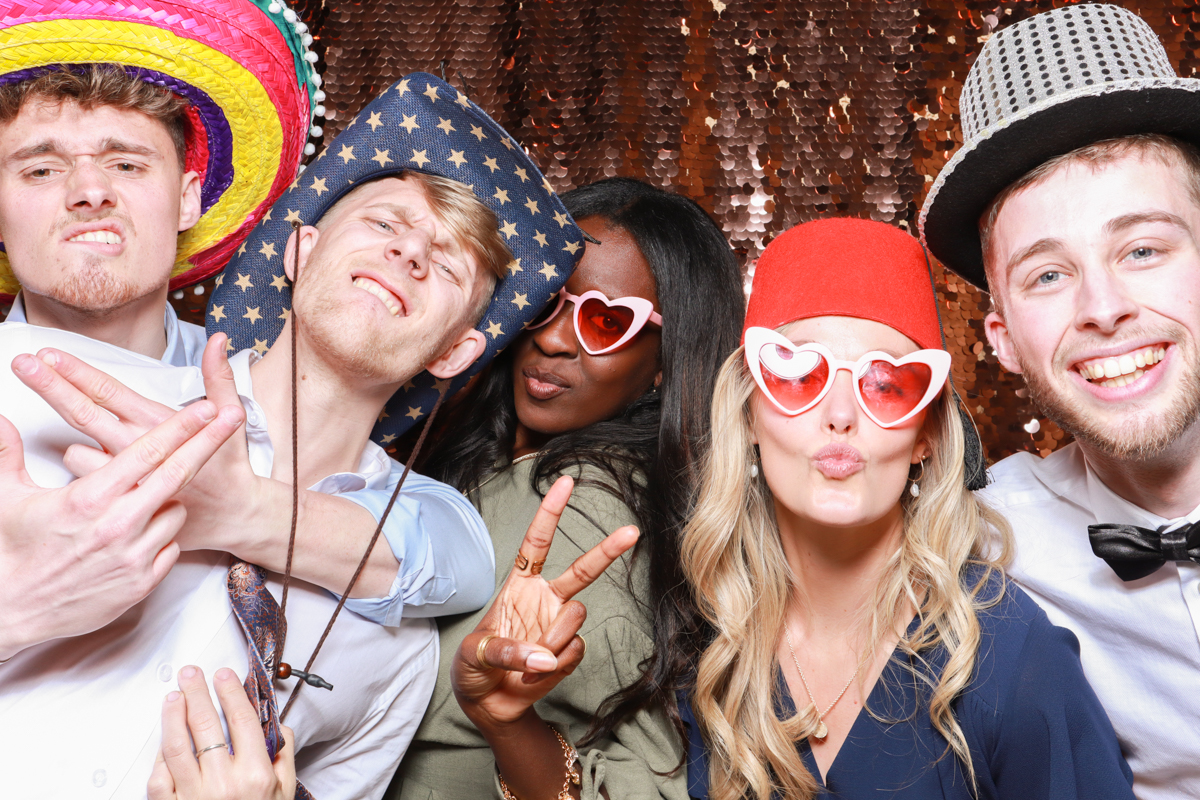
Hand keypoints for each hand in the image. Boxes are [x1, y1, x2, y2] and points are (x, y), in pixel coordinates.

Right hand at [0, 386, 242, 658]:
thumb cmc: (14, 550)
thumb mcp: (8, 498)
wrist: (13, 611)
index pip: (147, 453)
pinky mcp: (141, 583)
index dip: (180, 427)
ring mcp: (133, 555)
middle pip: (178, 474)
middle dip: (207, 442)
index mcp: (90, 498)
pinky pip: (171, 547)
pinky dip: (162, 536)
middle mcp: (118, 525)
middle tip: (230, 419)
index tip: (205, 407)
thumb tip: (1, 417)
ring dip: (169, 500)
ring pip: (175, 512)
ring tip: (140, 504)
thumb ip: (7, 453)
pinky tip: (140, 535)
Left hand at [14, 334, 257, 554]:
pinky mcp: (118, 501)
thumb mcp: (230, 417)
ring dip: (72, 444)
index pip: (107, 391)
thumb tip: (218, 340)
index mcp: (157, 423)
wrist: (232, 518)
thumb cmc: (227, 467)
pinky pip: (86, 483)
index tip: (47, 353)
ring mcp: (123, 478)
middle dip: (49, 385)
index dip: (75, 371)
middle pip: (81, 413)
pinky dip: (87, 474)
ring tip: (87, 446)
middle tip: (24, 364)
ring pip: (74, 453)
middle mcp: (135, 448)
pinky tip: (101, 476)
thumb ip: (219, 376)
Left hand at [148, 666, 295, 799]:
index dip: (231, 692)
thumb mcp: (284, 792)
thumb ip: (282, 756)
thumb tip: (276, 726)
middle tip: (191, 674)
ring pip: (177, 747)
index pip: (242, 721)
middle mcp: (224, 784)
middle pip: (207, 726)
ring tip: (173, 697)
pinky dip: (159, 758)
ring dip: (173, 717)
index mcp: (255, 775)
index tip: (224, 675)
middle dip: (197, 693)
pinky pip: (159, 779)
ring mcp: (194, 798)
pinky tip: (163, 741)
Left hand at [452, 475, 638, 729]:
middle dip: (607, 550)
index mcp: (519, 585)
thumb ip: (505, 650)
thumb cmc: (473, 668)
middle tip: (632, 532)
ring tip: (530, 662)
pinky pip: (575, 650)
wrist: (488, 703)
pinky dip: (555, 665)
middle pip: (582, 570)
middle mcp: (545, 599)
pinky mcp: (569, 652)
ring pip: (576, 617)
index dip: (551, 512)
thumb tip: (544, 657)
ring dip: (554, 638)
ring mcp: (559, 625)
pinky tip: (536, 674)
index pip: (537, 542)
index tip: (566, 481)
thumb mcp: (474, 654)